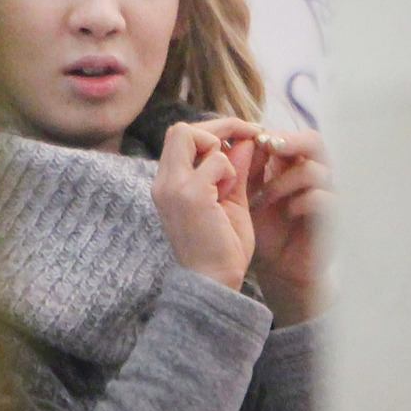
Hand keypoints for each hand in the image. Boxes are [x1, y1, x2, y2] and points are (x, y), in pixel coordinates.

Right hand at [151, 119, 255, 291]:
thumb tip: (244, 139)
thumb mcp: (228, 200)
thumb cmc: (221, 248)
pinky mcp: (190, 194)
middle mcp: (163, 182)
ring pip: (191, 134)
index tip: (240, 137)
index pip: (180, 137)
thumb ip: (234, 169)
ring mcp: (173, 187)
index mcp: (167, 184)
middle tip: (247, 136)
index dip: (211, 131)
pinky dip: (228, 172)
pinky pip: (215, 160)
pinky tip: (229, 196)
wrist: (214, 282)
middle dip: (217, 128)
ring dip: (218, 152)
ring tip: (228, 184)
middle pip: (181, 129)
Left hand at [244, 124, 334, 323]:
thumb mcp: (247, 195)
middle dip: (287, 140)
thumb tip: (238, 139)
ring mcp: (327, 194)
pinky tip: (287, 212)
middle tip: (265, 145)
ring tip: (263, 198)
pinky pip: (322, 198)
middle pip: (312, 141)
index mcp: (293, 164)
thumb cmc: (264, 228)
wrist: (279, 266)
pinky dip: (300, 202)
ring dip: (283, 182)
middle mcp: (314, 174)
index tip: (248, 140)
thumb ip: (244, 169)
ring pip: (315, 170)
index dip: (270, 134)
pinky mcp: (332, 217)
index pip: (289, 135)